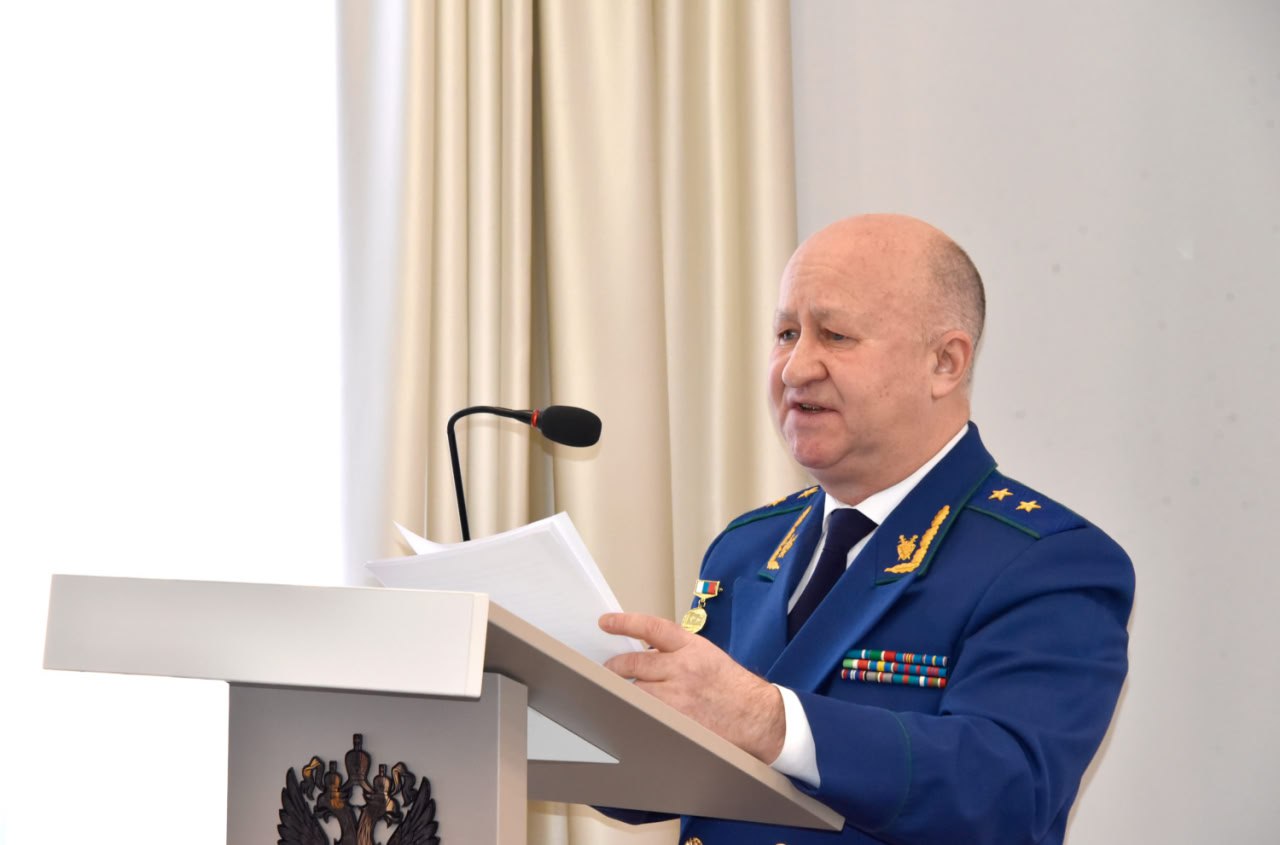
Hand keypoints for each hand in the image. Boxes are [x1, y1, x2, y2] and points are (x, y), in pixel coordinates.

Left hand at [600, 612, 784, 763]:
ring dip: (624, 689)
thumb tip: (644, 652)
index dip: (624, 623)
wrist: (756, 714)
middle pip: (634, 662)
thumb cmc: (732, 685)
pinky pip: (645, 712)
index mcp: (691, 646)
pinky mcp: (676, 719)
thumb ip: (677, 651)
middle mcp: (682, 667)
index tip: (606, 622)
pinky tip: (633, 710)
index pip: (651, 628)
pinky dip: (636, 710)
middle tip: (610, 668)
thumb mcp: (706, 654)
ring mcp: (677, 695)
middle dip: (616, 666)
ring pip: (635, 689)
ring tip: (619, 691)